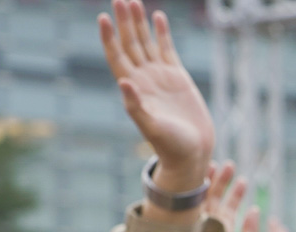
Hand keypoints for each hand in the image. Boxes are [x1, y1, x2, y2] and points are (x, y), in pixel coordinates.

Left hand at [99, 0, 212, 192]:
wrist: (192, 153)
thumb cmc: (171, 146)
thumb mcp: (152, 128)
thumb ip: (136, 106)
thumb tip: (123, 82)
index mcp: (134, 88)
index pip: (117, 56)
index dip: (109, 37)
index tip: (103, 17)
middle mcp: (143, 78)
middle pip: (130, 43)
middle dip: (124, 21)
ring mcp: (160, 76)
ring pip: (146, 42)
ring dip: (138, 22)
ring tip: (132, 1)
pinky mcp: (177, 76)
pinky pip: (166, 48)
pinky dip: (162, 32)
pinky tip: (157, 16)